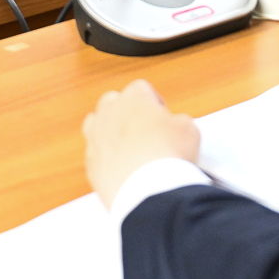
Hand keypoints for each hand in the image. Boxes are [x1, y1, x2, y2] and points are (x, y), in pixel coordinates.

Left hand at [83, 79, 200, 207]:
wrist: (148, 190)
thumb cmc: (169, 155)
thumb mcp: (188, 129)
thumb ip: (178, 121)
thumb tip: (174, 126)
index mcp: (134, 99)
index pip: (140, 88)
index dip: (153, 101)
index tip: (161, 115)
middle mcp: (109, 114)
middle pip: (112, 102)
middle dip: (126, 112)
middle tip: (144, 129)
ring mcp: (96, 138)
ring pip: (96, 124)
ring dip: (110, 131)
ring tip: (128, 147)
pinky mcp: (90, 163)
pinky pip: (95, 154)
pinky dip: (106, 158)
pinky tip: (123, 169)